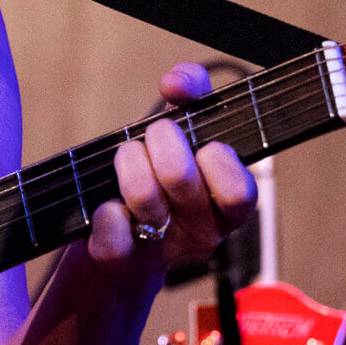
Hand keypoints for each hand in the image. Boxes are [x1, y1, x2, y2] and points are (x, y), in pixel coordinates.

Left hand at [89, 63, 257, 270]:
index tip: (205, 144)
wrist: (125, 237)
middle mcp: (201, 232)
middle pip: (180, 177)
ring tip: (128, 157)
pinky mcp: (122, 260)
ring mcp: (162, 249)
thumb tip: (176, 84)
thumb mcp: (188, 131)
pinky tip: (109, 204)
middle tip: (156, 135)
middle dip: (160, 140)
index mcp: (227, 205)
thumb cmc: (163, 172)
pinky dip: (105, 210)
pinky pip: (112, 229)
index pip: (240, 192)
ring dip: (128, 162)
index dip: (219, 161)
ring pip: (143, 196)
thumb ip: (195, 94)